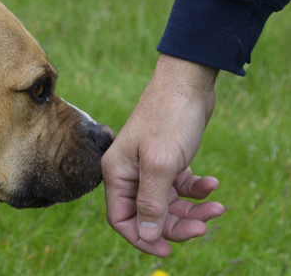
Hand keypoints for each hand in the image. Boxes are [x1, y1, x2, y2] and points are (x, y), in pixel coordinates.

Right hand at [101, 54, 224, 256]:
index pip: (121, 219)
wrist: (188, 83)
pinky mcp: (168, 161)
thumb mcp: (161, 164)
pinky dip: (197, 190)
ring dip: (192, 209)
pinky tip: (212, 183)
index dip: (143, 237)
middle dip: (176, 224)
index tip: (168, 250)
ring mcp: (149, 168)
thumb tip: (148, 236)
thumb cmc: (168, 118)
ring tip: (217, 206)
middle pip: (149, 215)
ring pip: (168, 203)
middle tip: (203, 226)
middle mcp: (130, 174)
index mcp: (117, 174)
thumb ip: (152, 202)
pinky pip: (180, 188)